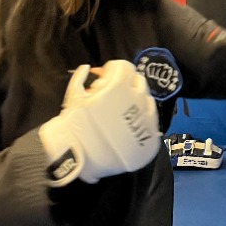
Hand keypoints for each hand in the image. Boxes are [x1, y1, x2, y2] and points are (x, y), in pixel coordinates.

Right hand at [39, 60, 160, 185]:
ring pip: (148, 101)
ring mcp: (145, 120)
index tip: (105, 76)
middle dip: (125, 83)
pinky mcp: (149, 139)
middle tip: (112, 93)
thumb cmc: (74, 125)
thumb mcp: (73, 94)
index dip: (112, 70)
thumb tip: (88, 68)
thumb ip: (81, 77)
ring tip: (119, 111)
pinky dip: (140, 121)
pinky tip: (127, 126)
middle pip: (138, 81)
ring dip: (135, 101)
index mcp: (118, 87)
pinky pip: (151, 122)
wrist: (77, 158)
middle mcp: (136, 101)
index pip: (124, 67)